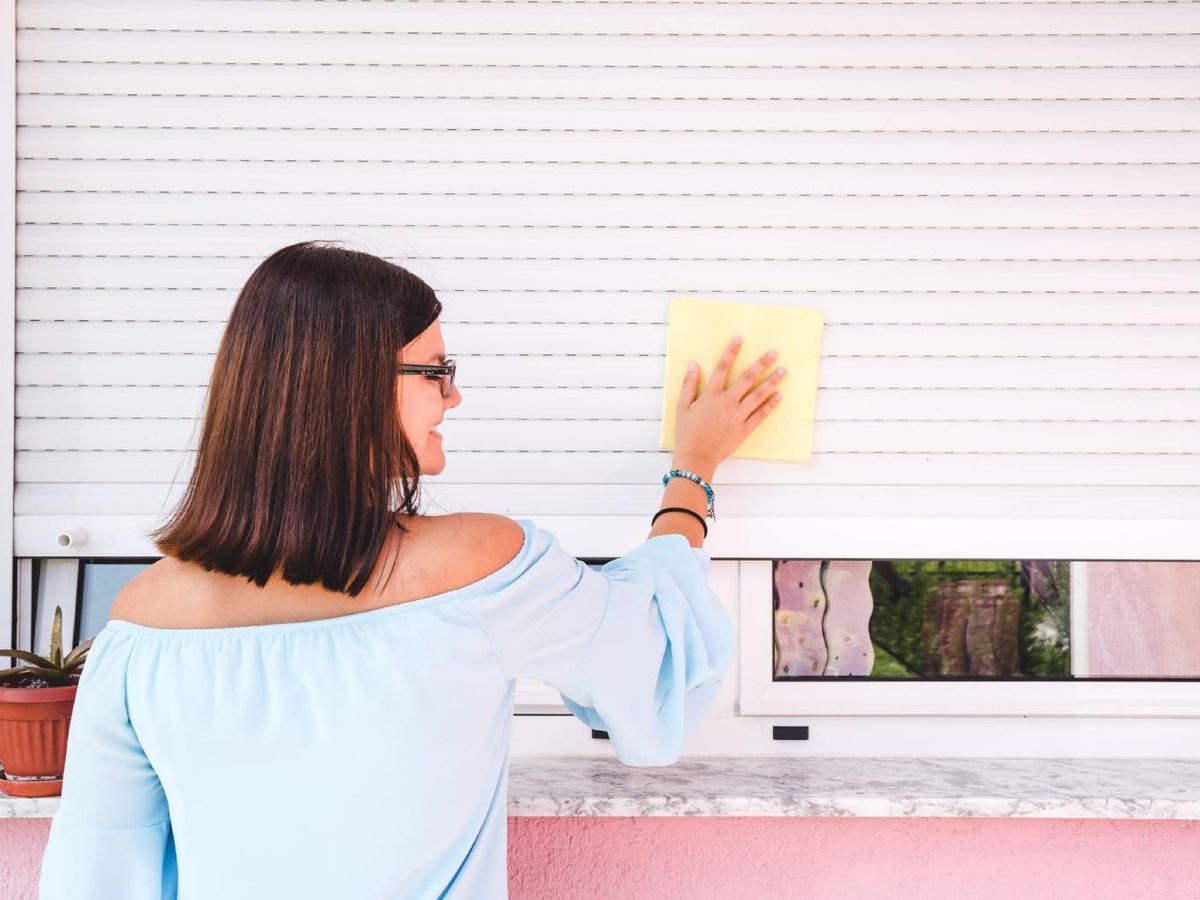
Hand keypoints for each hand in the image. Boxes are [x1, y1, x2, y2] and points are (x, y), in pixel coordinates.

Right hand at [674, 336, 787, 470]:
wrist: (697, 457)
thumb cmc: (687, 433)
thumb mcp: (682, 407)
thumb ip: (689, 385)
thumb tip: (693, 364)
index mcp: (711, 395)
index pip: (722, 368)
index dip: (731, 352)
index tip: (740, 339)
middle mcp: (727, 402)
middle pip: (747, 378)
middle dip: (761, 363)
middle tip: (774, 353)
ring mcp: (738, 416)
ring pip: (758, 394)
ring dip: (772, 381)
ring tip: (783, 370)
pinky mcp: (745, 429)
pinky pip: (761, 414)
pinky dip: (771, 405)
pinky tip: (779, 395)